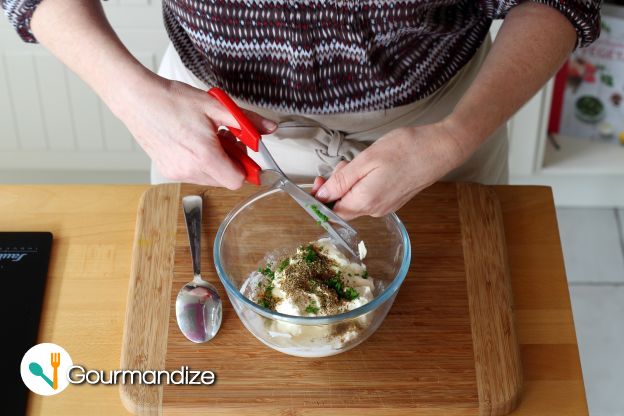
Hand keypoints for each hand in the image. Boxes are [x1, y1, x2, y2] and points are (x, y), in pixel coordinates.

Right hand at [110, 74, 276, 187]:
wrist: (137, 99)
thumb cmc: (171, 100)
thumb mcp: (216, 106)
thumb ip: (246, 121)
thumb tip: (268, 129)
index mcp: (205, 155)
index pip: (237, 180)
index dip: (246, 167)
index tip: (245, 153)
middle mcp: (189, 169)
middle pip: (225, 180)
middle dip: (231, 162)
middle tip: (226, 138)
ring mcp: (177, 173)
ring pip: (210, 178)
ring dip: (215, 163)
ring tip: (206, 138)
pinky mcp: (167, 171)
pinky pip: (193, 174)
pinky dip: (199, 162)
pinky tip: (192, 142)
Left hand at [312, 122, 470, 219]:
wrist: (441, 148)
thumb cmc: (406, 149)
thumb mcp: (367, 160)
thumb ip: (342, 181)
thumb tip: (322, 196)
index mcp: (365, 201)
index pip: (332, 210)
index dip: (321, 197)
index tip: (319, 180)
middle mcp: (375, 209)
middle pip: (343, 206)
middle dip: (337, 186)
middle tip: (345, 163)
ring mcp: (386, 206)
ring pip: (356, 200)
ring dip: (351, 183)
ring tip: (361, 161)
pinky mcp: (394, 200)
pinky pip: (369, 196)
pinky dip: (363, 183)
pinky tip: (372, 167)